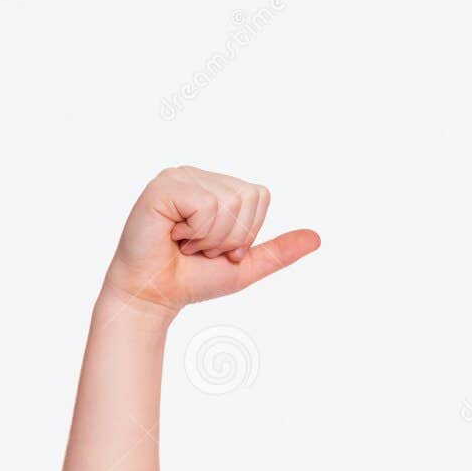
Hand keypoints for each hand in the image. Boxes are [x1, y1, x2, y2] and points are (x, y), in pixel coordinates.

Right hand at [100, 165, 319, 321]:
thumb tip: (316, 238)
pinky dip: (195, 232)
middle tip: (199, 246)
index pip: (260, 196)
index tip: (218, 247)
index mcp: (217, 187)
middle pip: (247, 199)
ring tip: (185, 242)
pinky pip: (205, 206)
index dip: (246, 232)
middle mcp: (198, 175)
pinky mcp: (162, 187)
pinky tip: (173, 235)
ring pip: (228, 204)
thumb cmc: (193, 278)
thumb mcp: (246, 266)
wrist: (155, 295)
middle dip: (229, 236)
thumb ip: (278, 251)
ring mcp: (178, 177)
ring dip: (210, 237)